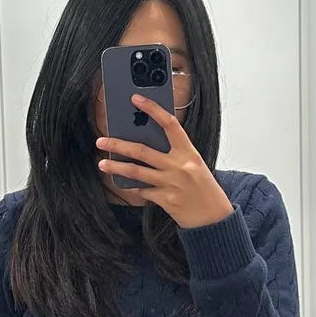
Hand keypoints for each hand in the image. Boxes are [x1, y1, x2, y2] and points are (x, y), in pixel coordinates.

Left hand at [96, 93, 233, 228]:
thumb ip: (174, 154)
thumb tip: (146, 142)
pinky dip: (131, 187)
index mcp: (189, 152)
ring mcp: (171, 183)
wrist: (213, 217)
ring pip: (136, 172)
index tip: (136, 99)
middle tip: (101, 140)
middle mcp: (180, 166)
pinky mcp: (165, 200)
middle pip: (142, 150)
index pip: (170, 124)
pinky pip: (142, 191)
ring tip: (102, 163)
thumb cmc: (203, 188)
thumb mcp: (194, 165)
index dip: (152, 109)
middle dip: (118, 144)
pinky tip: (121, 183)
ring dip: (116, 166)